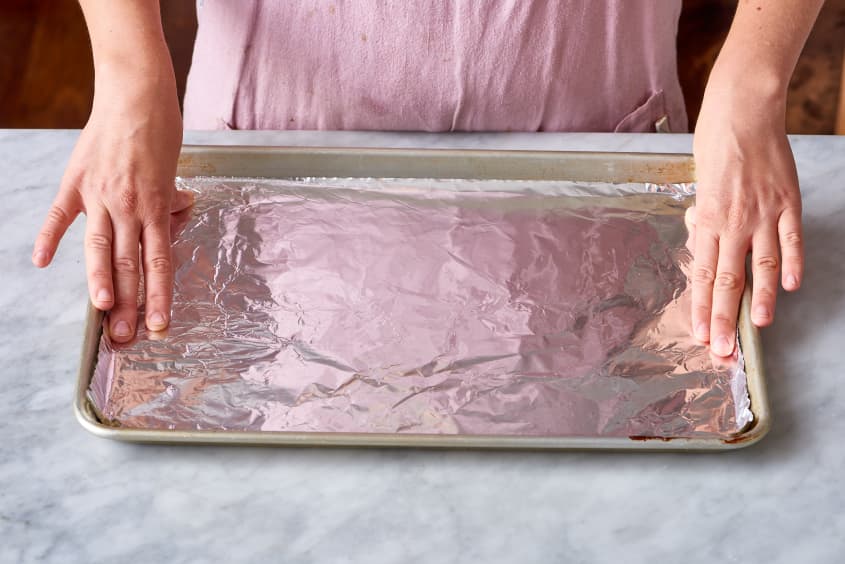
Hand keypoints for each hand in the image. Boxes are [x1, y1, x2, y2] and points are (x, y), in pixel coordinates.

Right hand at [32, 66, 192, 341]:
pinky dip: (50, 237)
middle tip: (126, 337)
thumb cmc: (161, 132)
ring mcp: (100, 195)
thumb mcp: (175, 170)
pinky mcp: (76, 181)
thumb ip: (170, 200)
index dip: (159, 297)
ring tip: (101, 312)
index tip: (158, 325)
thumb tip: (180, 211)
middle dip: (129, 303)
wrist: (136, 94)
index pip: (159, 262)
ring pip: (100, 248)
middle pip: (130, 263)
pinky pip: (61, 215)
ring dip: (101, 282)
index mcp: (156, 207)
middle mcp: (129, 206)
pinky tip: (43, 262)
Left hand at [690, 83, 802, 356]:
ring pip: (761, 266)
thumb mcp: (699, 185)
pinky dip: (792, 264)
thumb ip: (704, 219)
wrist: (742, 110)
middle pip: (728, 279)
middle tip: (722, 347)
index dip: (702, 307)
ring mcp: (763, 213)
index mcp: (707, 219)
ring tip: (757, 327)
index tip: (701, 333)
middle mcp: (733, 222)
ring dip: (759, 299)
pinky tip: (790, 287)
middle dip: (724, 317)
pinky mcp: (788, 201)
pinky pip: (791, 240)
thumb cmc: (714, 145)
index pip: (704, 274)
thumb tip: (703, 244)